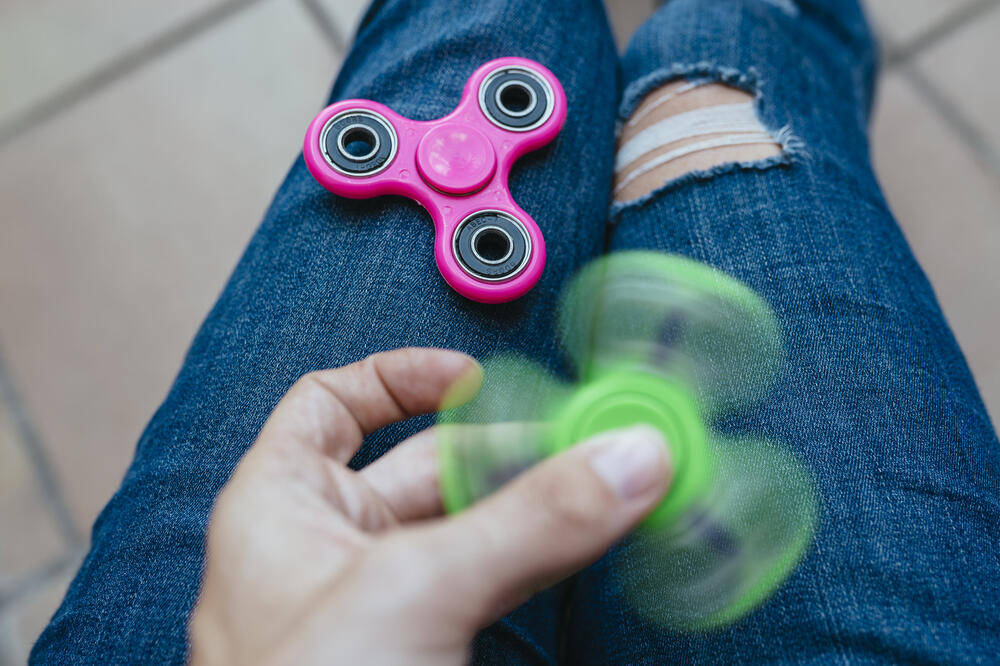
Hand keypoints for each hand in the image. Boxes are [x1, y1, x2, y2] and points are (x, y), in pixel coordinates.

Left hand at [189, 348, 670, 664]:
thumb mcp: (412, 595)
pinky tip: (592, 544)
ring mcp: (386, 604)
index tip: (478, 376)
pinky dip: (546, 560)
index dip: (400, 376)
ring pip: (474, 525)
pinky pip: (496, 582)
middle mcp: (332, 546)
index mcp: (282, 505)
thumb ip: (529, 522)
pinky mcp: (432, 652)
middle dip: (512, 445)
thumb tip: (626, 459)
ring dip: (542, 503)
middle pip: (429, 462)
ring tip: (612, 479)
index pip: (331, 403)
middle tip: (593, 438)